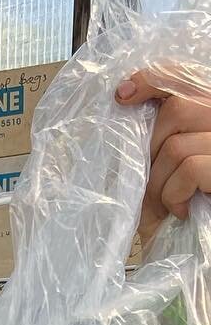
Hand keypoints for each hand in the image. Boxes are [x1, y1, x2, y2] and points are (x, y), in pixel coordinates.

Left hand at [116, 70, 210, 236]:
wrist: (205, 247)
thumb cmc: (193, 206)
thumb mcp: (170, 172)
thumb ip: (157, 144)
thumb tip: (121, 112)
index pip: (183, 77)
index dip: (153, 79)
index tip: (122, 96)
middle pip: (176, 110)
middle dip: (149, 153)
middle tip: (147, 191)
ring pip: (176, 145)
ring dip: (159, 184)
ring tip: (165, 206)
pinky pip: (190, 169)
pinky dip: (175, 194)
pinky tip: (181, 210)